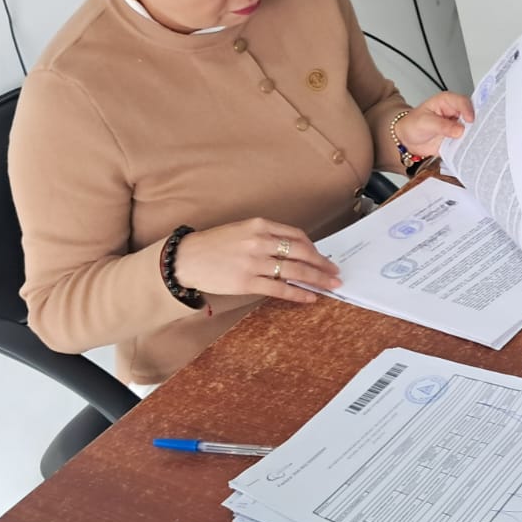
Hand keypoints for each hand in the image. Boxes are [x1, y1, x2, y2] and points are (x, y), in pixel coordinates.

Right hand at [173, 219, 339, 302]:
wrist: (186, 258)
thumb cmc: (213, 244)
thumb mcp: (241, 230)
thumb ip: (265, 236)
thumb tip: (292, 250)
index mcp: (259, 225)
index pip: (296, 235)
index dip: (313, 248)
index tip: (322, 257)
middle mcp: (259, 241)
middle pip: (301, 252)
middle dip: (322, 264)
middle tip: (335, 272)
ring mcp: (254, 262)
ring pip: (295, 271)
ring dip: (317, 279)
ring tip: (330, 285)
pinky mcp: (247, 282)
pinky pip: (280, 289)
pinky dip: (298, 294)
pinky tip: (310, 297)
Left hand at [394, 93, 474, 156]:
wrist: (407, 140)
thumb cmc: (413, 125)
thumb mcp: (425, 123)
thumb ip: (442, 126)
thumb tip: (459, 130)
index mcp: (446, 101)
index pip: (462, 102)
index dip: (468, 110)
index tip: (470, 120)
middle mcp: (455, 112)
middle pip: (472, 114)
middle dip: (476, 123)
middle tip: (477, 131)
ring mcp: (457, 125)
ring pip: (472, 129)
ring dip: (474, 136)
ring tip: (474, 142)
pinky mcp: (458, 138)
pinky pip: (467, 141)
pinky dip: (469, 145)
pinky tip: (469, 149)